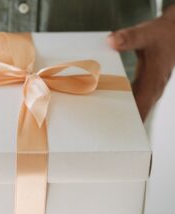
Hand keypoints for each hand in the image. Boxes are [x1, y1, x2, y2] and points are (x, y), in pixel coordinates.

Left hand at [107, 5, 174, 120]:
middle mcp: (153, 90)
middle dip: (121, 123)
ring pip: (137, 109)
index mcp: (153, 81)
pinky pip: (135, 102)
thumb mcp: (146, 33)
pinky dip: (124, 107)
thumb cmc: (162, 34)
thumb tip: (112, 41)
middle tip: (101, 131)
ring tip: (103, 125)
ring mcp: (151, 90)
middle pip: (136, 113)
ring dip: (122, 116)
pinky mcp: (147, 87)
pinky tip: (111, 108)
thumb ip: (130, 38)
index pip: (139, 107)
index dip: (127, 120)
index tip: (112, 130)